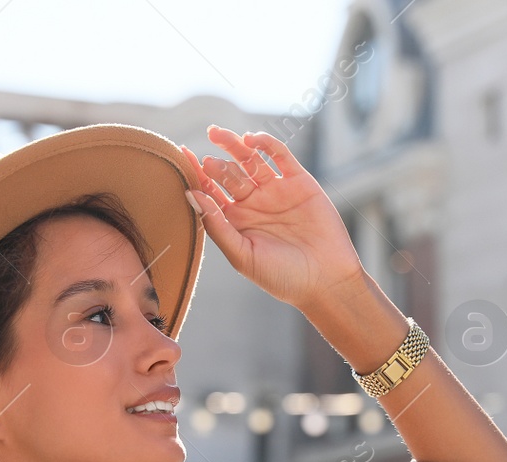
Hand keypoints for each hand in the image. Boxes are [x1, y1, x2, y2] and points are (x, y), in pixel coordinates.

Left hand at [178, 125, 365, 313]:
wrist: (326, 281)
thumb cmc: (281, 277)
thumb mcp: (242, 255)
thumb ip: (216, 225)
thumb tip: (191, 194)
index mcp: (236, 220)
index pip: (210, 191)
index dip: (195, 174)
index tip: (180, 157)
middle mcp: (254, 203)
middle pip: (228, 173)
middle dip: (215, 164)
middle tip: (206, 161)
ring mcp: (276, 190)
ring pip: (251, 160)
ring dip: (234, 145)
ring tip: (218, 135)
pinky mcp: (299, 182)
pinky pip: (280, 156)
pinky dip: (266, 144)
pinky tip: (252, 139)